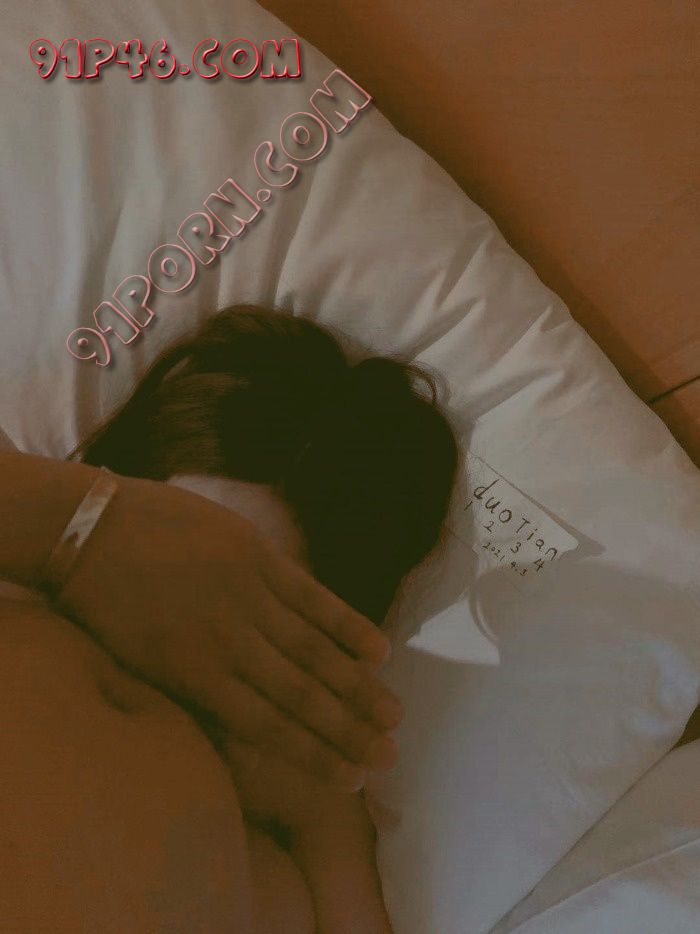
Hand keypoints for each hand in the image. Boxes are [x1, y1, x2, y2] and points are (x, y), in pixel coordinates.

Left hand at [57, 473, 401, 790]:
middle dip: (348, 730)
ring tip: (393, 715)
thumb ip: (196, 691)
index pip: (270, 726)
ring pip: (313, 650)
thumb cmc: (104, 601)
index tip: (351, 778)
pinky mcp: (256, 556)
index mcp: (196, 676)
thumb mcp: (139, 663)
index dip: (315, 754)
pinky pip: (311, 596)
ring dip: (357, 685)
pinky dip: (346, 624)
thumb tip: (241, 728)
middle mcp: (229, 643)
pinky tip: (379, 649)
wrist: (87, 527)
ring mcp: (247, 595)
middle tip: (388, 758)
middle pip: (301, 695)